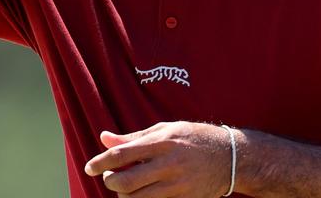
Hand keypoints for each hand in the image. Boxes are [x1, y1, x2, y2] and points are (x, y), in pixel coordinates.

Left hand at [84, 121, 232, 196]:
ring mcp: (177, 185)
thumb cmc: (193, 137)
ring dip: (124, 196)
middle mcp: (168, 164)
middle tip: (109, 178)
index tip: (89, 167)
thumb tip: (104, 138)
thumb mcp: (164, 129)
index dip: (100, 163)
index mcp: (161, 142)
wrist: (230, 157)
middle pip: (126, 182)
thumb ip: (133, 138)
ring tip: (124, 188)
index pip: (121, 155)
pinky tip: (140, 195)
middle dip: (110, 182)